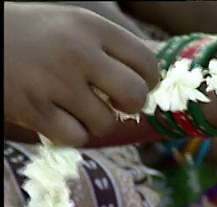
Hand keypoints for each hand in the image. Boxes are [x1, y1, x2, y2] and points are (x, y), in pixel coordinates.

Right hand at [4, 2, 158, 146]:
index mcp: (91, 26)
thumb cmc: (34, 35)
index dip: (150, 82)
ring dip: (96, 122)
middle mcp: (77, 52)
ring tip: (78, 108)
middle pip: (135, 95)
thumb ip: (110, 50)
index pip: (147, 62)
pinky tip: (57, 118)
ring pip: (106, 122)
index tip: (139, 87)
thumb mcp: (74, 26)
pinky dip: (71, 134)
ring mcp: (54, 81)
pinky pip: (76, 137)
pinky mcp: (33, 109)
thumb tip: (150, 84)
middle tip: (116, 103)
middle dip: (131, 106)